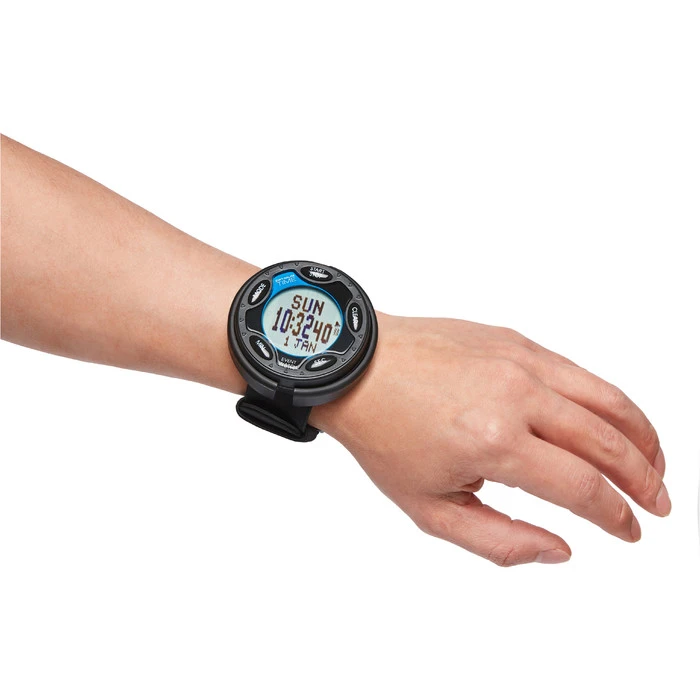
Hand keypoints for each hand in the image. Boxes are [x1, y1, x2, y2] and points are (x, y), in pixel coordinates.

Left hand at [312, 312, 668, 565]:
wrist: (355, 370)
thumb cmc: (383, 435)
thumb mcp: (429, 509)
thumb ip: (499, 540)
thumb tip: (562, 550)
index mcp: (494, 441)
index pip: (582, 487)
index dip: (616, 515)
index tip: (631, 530)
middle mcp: (516, 394)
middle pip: (607, 441)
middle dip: (644, 478)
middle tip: (660, 503)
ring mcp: (518, 360)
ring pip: (605, 398)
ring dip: (641, 434)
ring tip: (655, 462)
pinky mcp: (514, 339)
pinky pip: (576, 371)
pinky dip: (607, 399)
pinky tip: (612, 420)